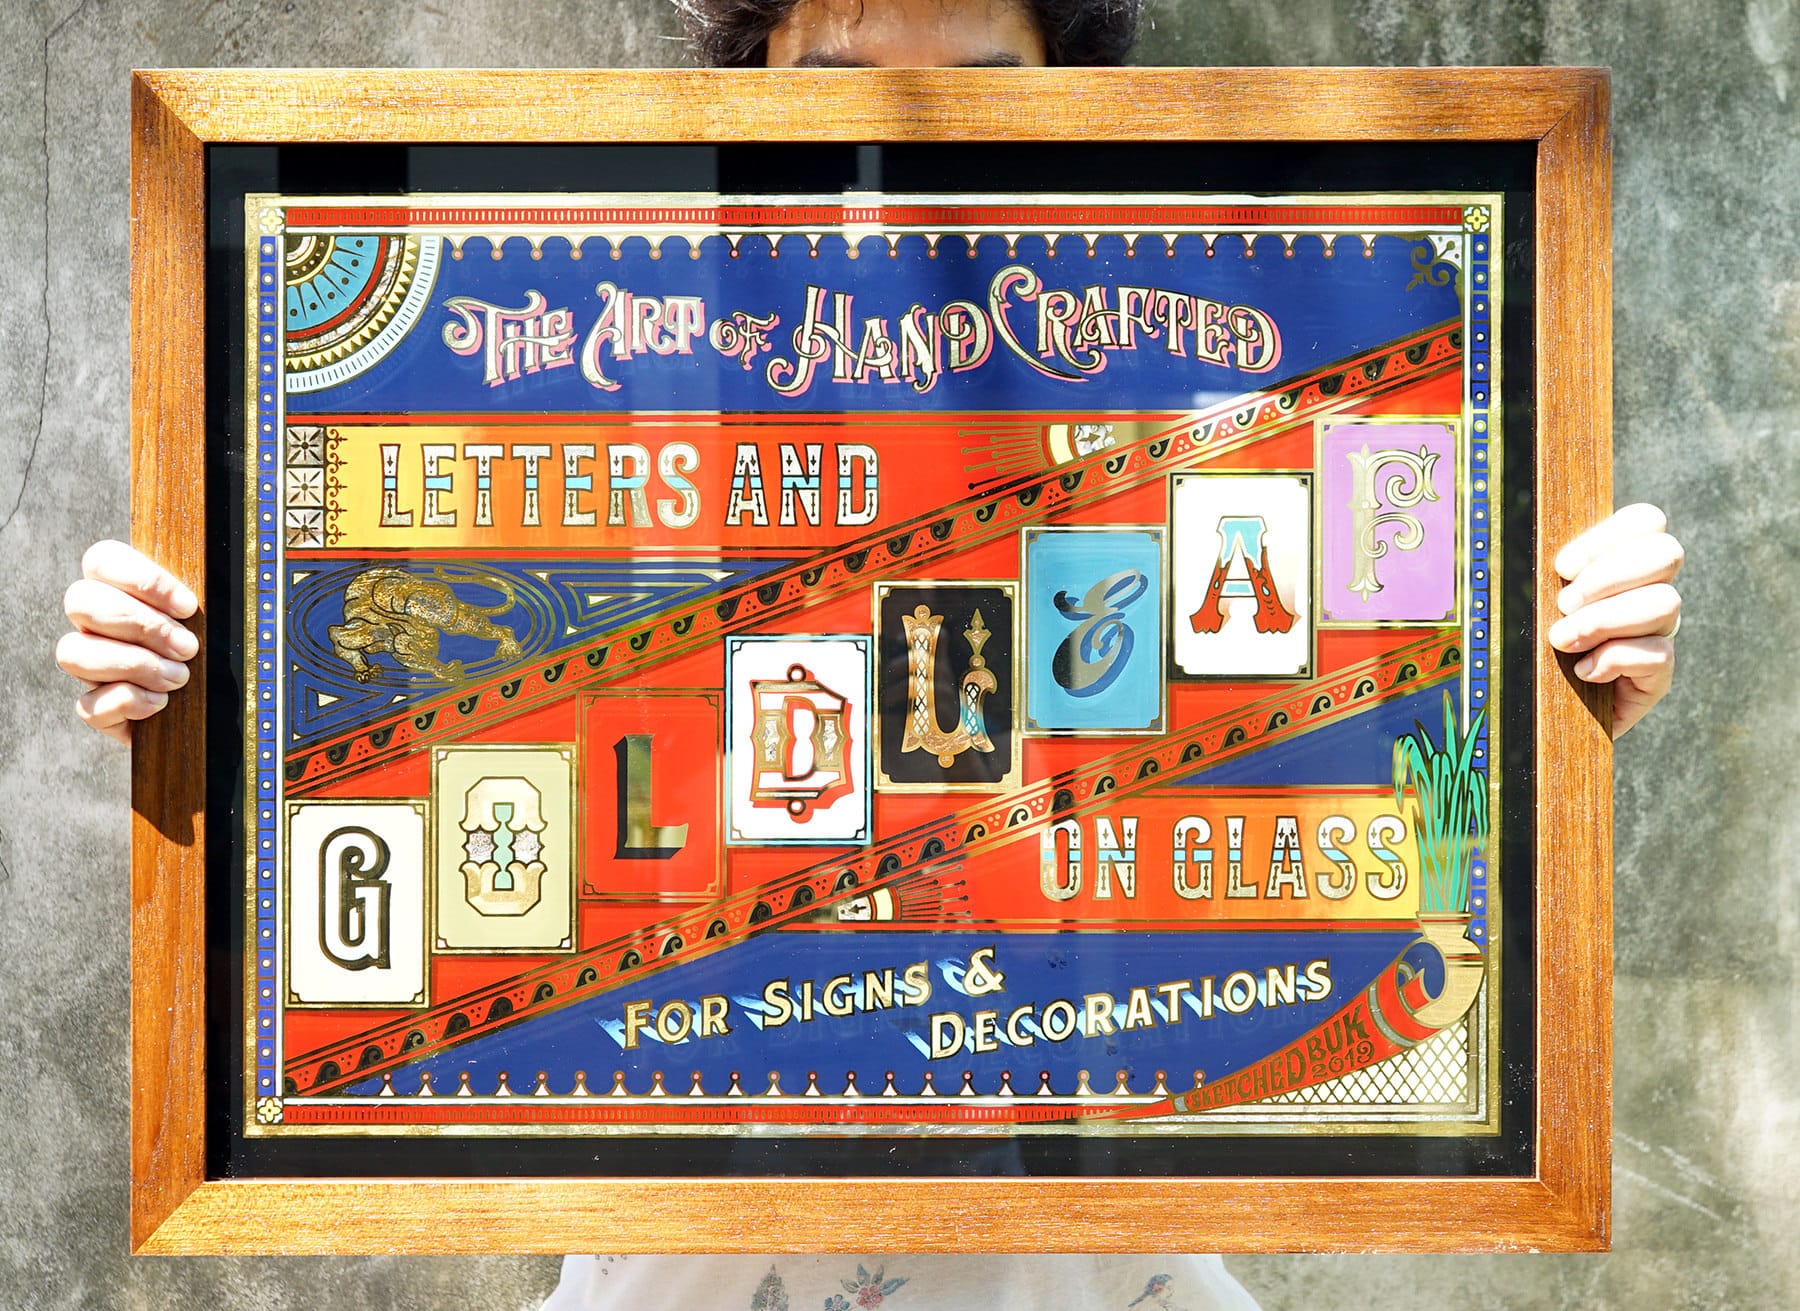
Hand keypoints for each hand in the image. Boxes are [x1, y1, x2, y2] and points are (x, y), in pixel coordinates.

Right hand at [56, 540, 198, 743]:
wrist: (213, 712)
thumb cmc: (212, 656)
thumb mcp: (213, 623)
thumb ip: (200, 604)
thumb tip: (199, 601)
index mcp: (120, 590)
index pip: (102, 560)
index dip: (143, 580)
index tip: (188, 607)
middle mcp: (95, 624)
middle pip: (81, 601)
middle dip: (141, 624)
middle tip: (188, 647)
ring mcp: (90, 667)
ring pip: (72, 652)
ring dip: (134, 664)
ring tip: (179, 678)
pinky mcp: (97, 710)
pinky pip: (88, 705)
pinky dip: (128, 702)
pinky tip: (160, 703)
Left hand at [1547, 503, 1683, 737]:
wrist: (1538, 715)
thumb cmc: (1532, 650)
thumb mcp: (1535, 605)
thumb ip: (1546, 576)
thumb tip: (1547, 562)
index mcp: (1622, 564)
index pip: (1646, 522)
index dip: (1608, 536)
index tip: (1562, 565)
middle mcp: (1649, 593)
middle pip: (1667, 553)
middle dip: (1609, 575)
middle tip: (1563, 604)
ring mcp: (1658, 634)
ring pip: (1665, 603)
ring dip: (1604, 619)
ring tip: (1562, 640)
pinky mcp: (1657, 676)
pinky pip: (1657, 654)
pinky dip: (1613, 660)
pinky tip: (1583, 671)